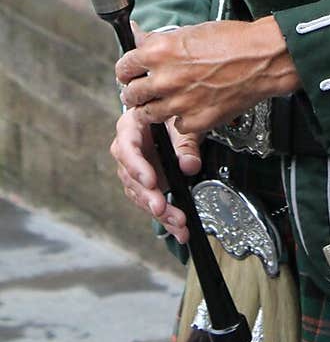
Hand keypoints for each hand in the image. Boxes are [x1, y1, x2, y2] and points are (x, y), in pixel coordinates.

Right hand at [109, 105, 201, 244]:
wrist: (175, 117)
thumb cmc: (174, 113)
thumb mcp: (183, 122)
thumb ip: (186, 143)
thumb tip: (189, 166)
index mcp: (131, 126)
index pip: (127, 147)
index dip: (137, 167)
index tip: (151, 182)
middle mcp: (127, 149)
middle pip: (131, 176)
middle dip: (148, 196)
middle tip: (161, 208)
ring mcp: (134, 168)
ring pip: (140, 194)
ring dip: (159, 211)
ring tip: (177, 223)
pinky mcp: (143, 184)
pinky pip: (150, 202)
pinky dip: (165, 217)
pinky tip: (177, 228)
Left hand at [115, 16, 299, 135]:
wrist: (263, 58)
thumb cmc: (233, 41)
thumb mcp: (190, 31)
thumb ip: (160, 41)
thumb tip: (140, 38)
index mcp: (159, 51)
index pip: (123, 67)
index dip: (127, 71)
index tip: (131, 74)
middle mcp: (164, 78)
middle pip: (131, 95)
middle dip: (136, 93)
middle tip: (145, 92)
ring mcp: (179, 102)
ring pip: (148, 115)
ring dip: (154, 109)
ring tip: (166, 102)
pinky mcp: (195, 121)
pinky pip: (176, 126)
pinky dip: (181, 120)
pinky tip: (191, 108)